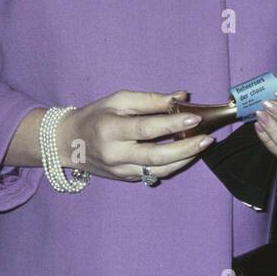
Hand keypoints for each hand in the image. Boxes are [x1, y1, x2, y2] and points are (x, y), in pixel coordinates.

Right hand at [59, 89, 213, 183]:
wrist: (68, 143)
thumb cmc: (96, 115)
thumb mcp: (118, 100)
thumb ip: (150, 99)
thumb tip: (181, 96)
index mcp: (111, 130)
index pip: (146, 128)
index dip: (172, 123)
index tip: (195, 117)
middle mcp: (115, 154)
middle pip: (156, 156)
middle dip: (186, 148)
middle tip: (208, 138)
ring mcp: (121, 170)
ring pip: (158, 170)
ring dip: (184, 159)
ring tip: (202, 146)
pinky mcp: (126, 178)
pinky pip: (154, 173)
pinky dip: (173, 164)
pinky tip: (186, 154)